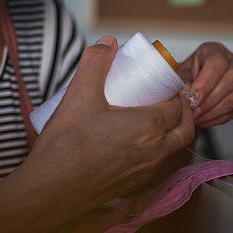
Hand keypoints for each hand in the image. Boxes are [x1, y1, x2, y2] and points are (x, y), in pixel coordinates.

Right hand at [22, 36, 194, 219]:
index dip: (175, 93)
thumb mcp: (78, 95)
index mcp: (148, 128)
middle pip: (184, 130)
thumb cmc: (65, 146)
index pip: (177, 107)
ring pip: (171, 150)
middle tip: (168, 99)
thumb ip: (94, 63)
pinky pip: (155, 165)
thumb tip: (108, 43)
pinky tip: (134, 143)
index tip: (165, 85)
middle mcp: (154, 153)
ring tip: (152, 118)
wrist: (48, 190)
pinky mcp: (132, 186)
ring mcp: (145, 173)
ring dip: (170, 132)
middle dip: (183, 113)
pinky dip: (156, 151)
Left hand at [177, 42, 232, 127]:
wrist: (191, 83)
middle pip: (232, 79)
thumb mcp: (179, 71)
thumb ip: (181, 79)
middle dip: (210, 99)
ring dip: (212, 111)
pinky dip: (216, 118)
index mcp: (215, 50)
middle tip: (192, 109)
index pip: (217, 62)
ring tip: (195, 117)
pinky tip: (202, 120)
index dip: (205, 82)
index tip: (191, 96)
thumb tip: (185, 92)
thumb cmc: (185, 74)